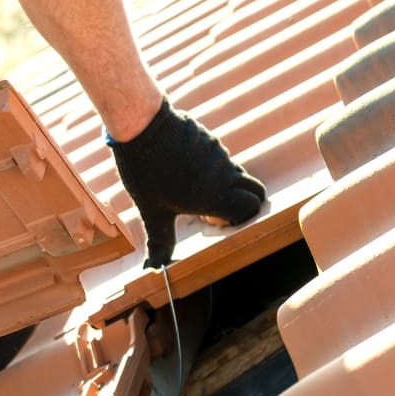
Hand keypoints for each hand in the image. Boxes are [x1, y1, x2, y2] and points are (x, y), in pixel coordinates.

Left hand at [108, 99, 265, 267]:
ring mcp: (218, 152)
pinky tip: (179, 163)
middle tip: (215, 204)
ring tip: (186, 182)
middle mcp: (223, 173)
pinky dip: (208, 164)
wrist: (140, 125)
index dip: (240, 216)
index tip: (214, 218)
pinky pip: (218, 155)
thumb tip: (153, 270)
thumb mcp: (152, 210)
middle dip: (245, 200)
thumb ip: (161, 240)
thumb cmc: (146, 171)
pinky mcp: (208, 137)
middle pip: (254, 189)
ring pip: (234, 171)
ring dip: (221, 181)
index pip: (252, 207)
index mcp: (214, 194)